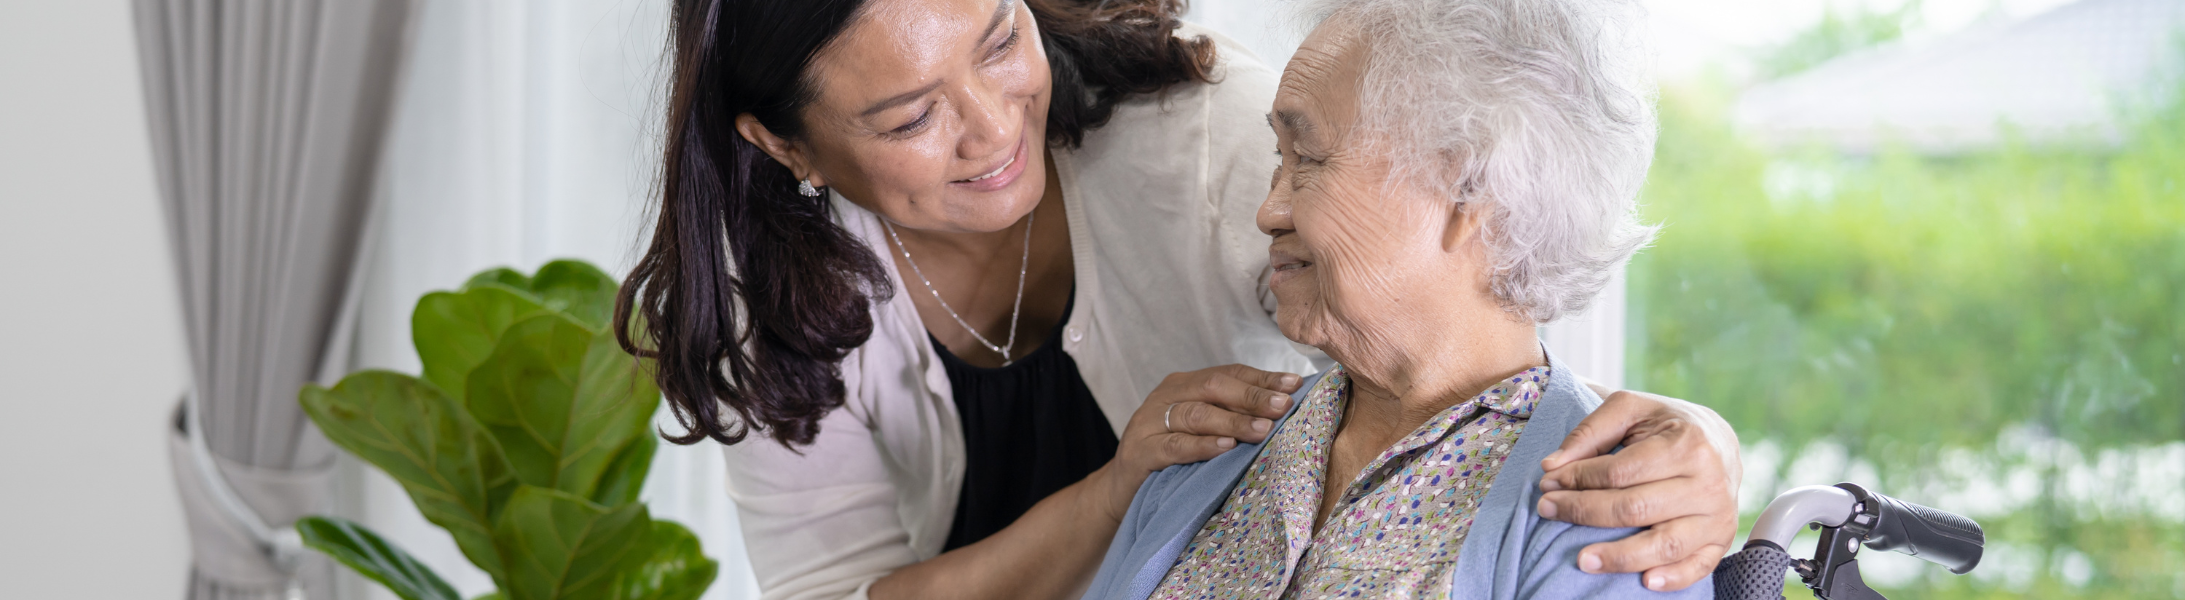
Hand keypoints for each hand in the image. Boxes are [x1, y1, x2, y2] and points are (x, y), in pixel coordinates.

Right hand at [1097, 364, 1302, 518]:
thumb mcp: (1201, 431)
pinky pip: (1174, 446)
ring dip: (1233, 420)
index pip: (1228, 373)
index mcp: (1184, 385)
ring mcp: (1149, 422)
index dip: (1262, 378)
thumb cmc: (1171, 458)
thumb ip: (1230, 416)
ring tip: (1263, 429)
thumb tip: (1283, 408)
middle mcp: (1166, 396)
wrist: (1122, 490)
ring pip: (1196, 415)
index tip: (1295, 384)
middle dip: (1252, 396)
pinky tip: (1226, 447)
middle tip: (1284, 406)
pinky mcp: (1140, 452)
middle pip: (1213, 388)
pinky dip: (1202, 446)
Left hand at [1536, 388, 1741, 591]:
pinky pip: (1698, 566)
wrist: (1719, 442)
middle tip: (1547, 510)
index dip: (1578, 479)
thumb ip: (1589, 432)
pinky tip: (1644, 581)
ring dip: (1620, 557)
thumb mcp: (1630, 410)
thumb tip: (1551, 466)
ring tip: (1582, 560)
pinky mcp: (1721, 538)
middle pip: (1636, 508)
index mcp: (1686, 443)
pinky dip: (1673, 578)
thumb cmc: (1665, 425)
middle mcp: (1707, 481)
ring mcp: (1717, 514)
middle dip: (1584, 511)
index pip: (1620, 472)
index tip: (1548, 482)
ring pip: (1665, 544)